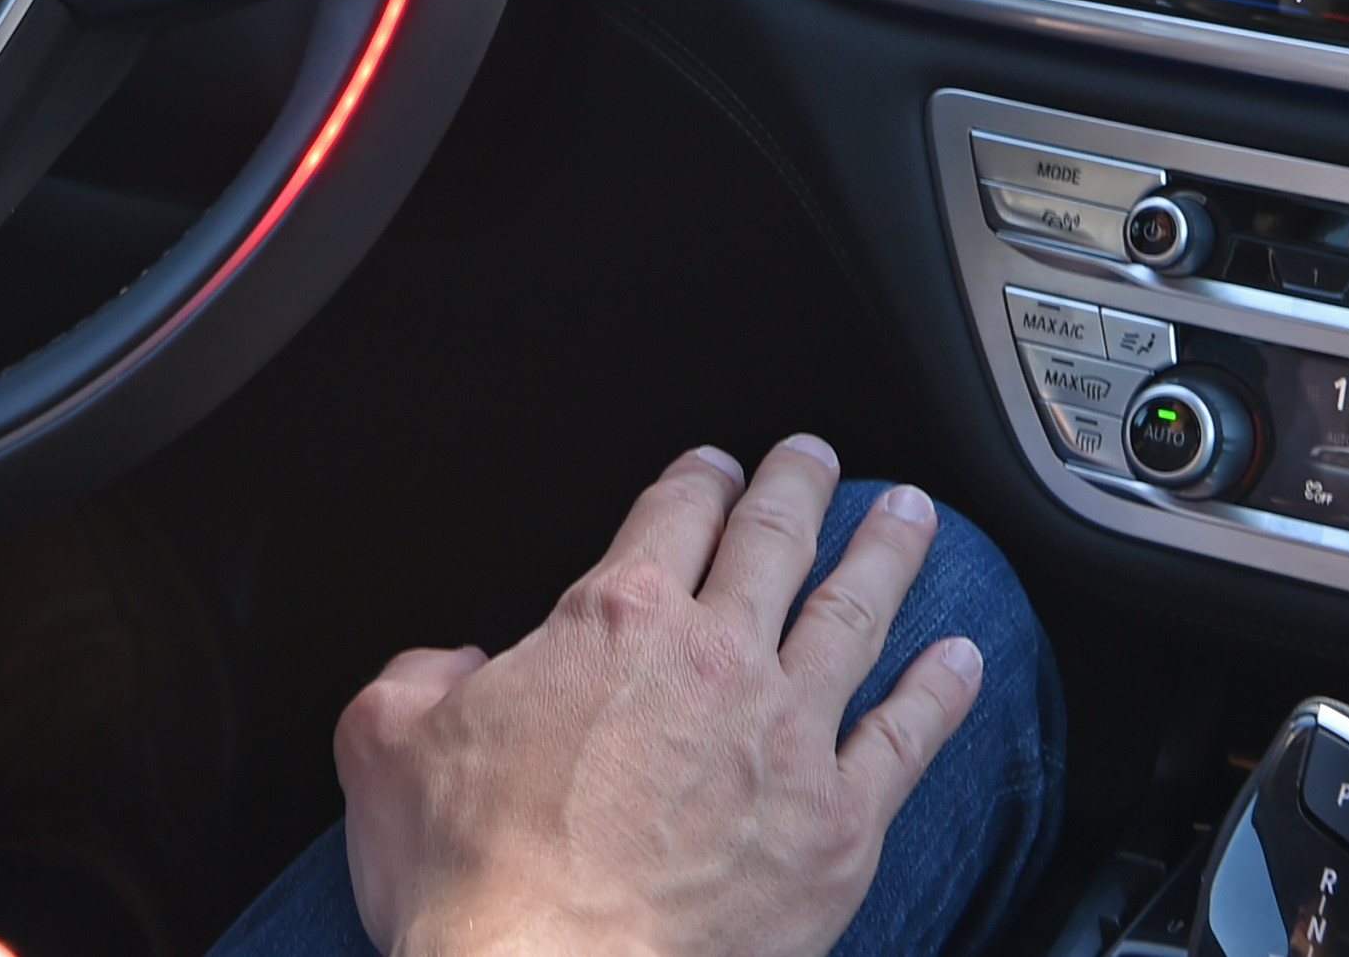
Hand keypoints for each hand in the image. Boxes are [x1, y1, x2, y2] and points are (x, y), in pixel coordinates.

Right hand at [332, 438, 985, 956]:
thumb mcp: (385, 749)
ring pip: (855, 613)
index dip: (698, 479)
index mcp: (613, 623)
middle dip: (799, 487)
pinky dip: (941, 691)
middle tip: (815, 458)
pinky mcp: (838, 825)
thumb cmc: (477, 889)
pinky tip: (963, 660)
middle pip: (775, 539)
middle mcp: (713, 660)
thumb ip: (417, 680)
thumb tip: (449, 668)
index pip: (673, 513)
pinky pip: (908, 737)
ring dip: (888, 553)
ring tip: (910, 517)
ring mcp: (787, 738)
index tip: (715, 470)